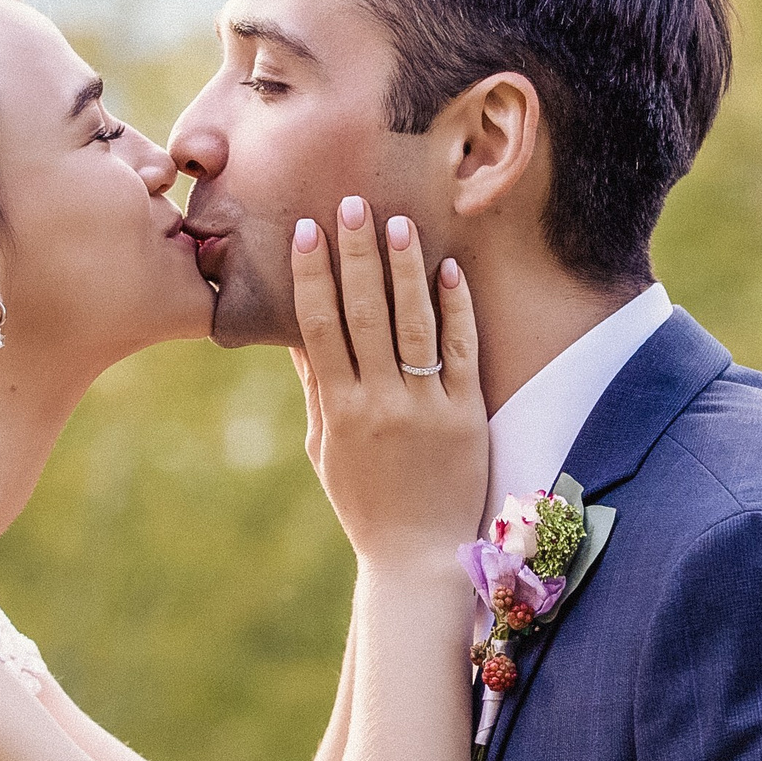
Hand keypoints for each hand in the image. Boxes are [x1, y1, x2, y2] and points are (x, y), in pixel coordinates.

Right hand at [289, 196, 485, 569]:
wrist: (416, 556)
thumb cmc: (364, 502)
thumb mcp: (325, 447)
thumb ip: (316, 387)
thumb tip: (296, 334)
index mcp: (339, 410)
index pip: (319, 327)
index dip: (312, 276)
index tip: (305, 230)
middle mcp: (379, 403)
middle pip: (364, 314)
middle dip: (357, 255)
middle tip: (352, 203)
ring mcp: (425, 408)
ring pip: (413, 324)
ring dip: (404, 269)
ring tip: (399, 222)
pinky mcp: (465, 416)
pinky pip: (461, 352)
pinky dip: (455, 309)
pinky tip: (448, 271)